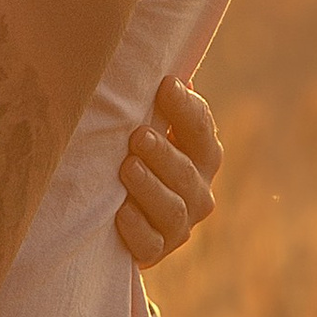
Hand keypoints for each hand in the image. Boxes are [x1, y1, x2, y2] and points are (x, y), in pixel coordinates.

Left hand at [115, 73, 220, 267]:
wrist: (115, 223)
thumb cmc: (130, 158)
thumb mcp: (143, 128)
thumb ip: (154, 103)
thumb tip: (164, 64)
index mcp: (201, 154)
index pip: (201, 128)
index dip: (186, 107)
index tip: (165, 84)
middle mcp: (198, 190)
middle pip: (188, 170)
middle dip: (164, 152)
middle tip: (137, 135)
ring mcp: (179, 224)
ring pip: (172, 208)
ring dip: (149, 188)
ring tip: (126, 168)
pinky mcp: (156, 251)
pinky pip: (150, 243)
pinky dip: (135, 228)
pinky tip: (119, 212)